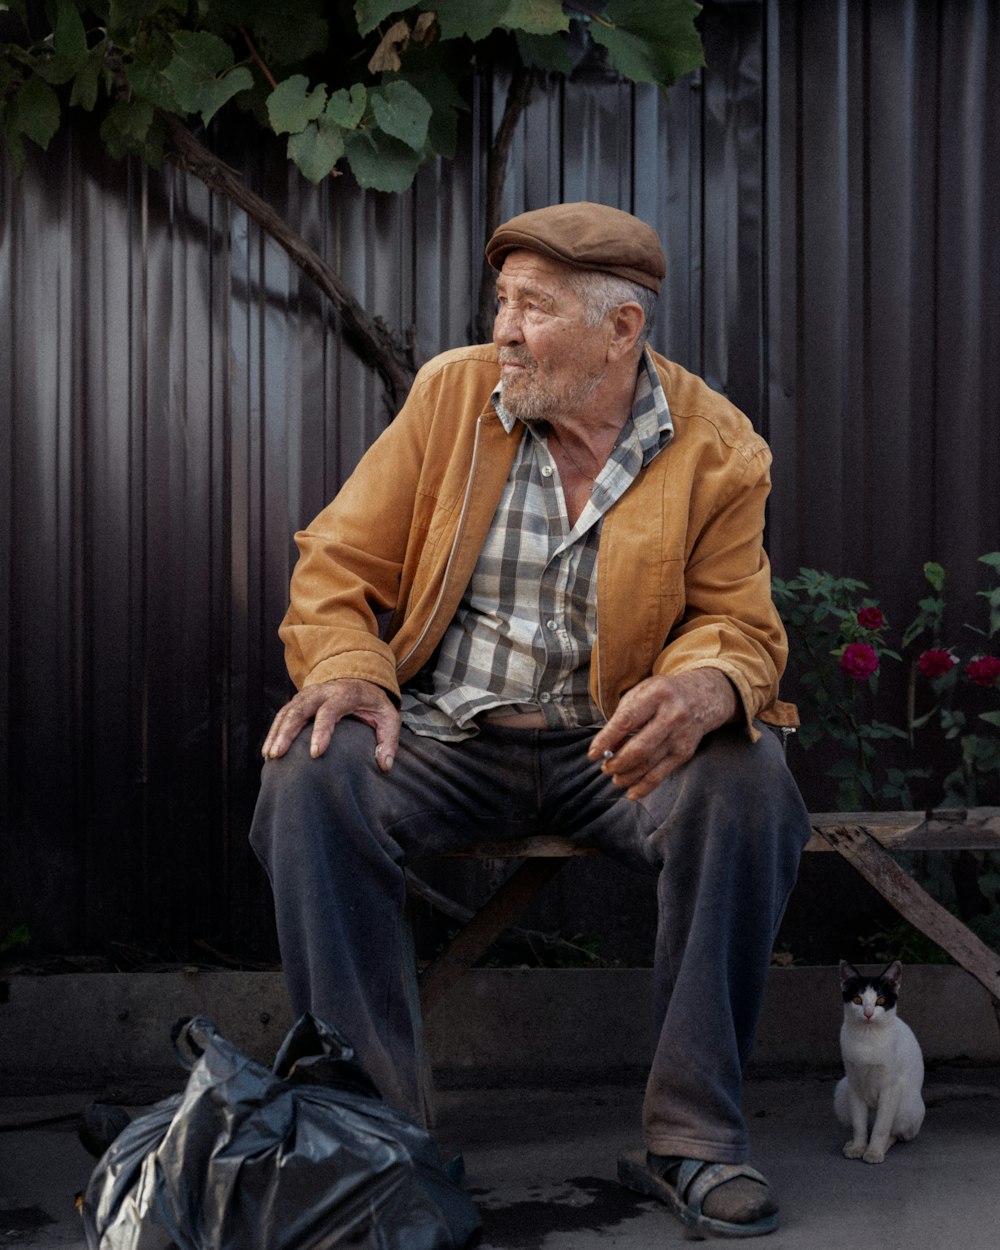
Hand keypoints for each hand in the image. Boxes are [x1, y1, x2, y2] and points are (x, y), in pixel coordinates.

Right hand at [261, 678, 400, 770]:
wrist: (359, 679)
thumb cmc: (374, 703)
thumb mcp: (389, 717)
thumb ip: (389, 740)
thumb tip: (384, 766)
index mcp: (345, 694)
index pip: (329, 711)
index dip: (321, 731)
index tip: (314, 753)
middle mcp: (323, 691)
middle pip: (300, 709)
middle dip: (288, 732)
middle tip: (278, 755)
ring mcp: (308, 694)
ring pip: (287, 711)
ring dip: (276, 733)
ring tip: (270, 756)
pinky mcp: (299, 701)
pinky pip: (283, 714)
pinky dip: (274, 731)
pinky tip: (268, 751)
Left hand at [587, 670, 737, 799]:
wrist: (701, 698)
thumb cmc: (661, 695)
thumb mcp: (641, 693)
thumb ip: (622, 716)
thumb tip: (608, 747)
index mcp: (658, 694)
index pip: (627, 721)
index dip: (607, 739)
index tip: (592, 754)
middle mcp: (673, 715)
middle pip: (639, 747)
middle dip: (617, 762)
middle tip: (605, 768)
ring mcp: (681, 736)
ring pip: (649, 763)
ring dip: (627, 775)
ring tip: (614, 777)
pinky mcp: (685, 752)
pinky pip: (662, 774)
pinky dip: (644, 787)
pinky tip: (631, 793)